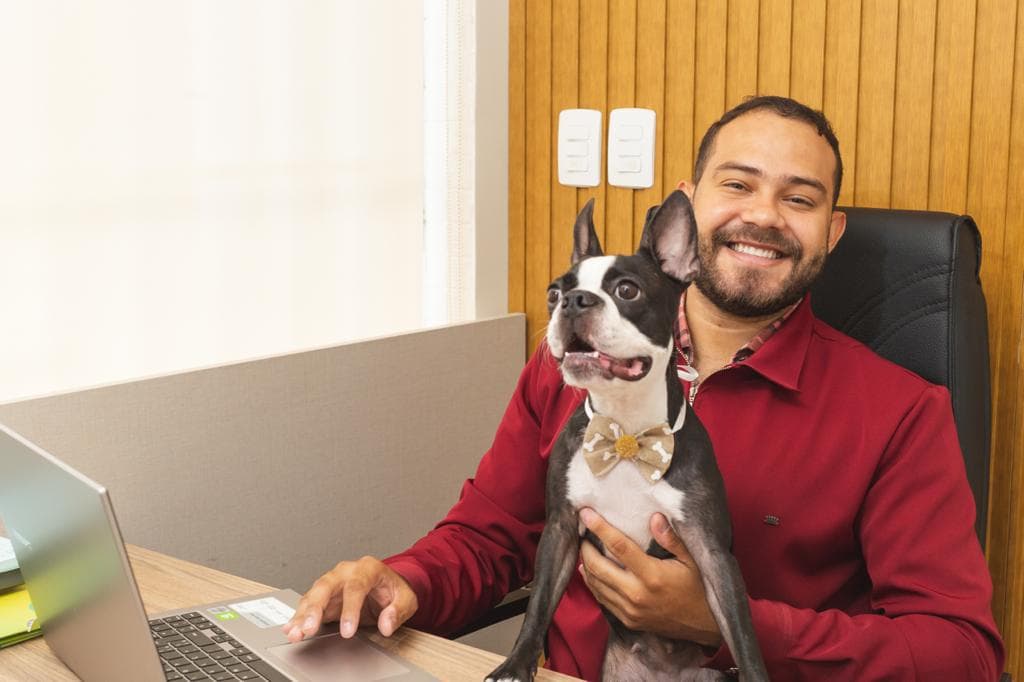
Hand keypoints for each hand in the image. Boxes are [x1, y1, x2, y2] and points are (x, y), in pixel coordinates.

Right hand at [282, 556, 417, 641]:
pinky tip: (291, 627)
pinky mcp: (324, 595)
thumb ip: (398, 611)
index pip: (356, 586)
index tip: (347, 631)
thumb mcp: (406, 598)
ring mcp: (333, 582)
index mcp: (368, 568)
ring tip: (295, 631)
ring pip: (313, 594)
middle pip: (326, 586)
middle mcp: (346, 572)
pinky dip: (299, 617)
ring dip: (302, 614)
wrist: (387, 585)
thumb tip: (387, 624)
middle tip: (309, 627)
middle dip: (316, 608)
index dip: (350, 609)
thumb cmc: (394, 589)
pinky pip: (308, 604)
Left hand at [578, 508, 721, 646]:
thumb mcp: (691, 560)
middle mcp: (636, 594)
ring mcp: (630, 610)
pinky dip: (592, 583)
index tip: (586, 513)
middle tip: (582, 532)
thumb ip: (672, 539)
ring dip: (586, 564)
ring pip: (596, 584)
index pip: (619, 546)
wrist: (705, 626)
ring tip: (584, 548)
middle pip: (598, 567)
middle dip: (585, 548)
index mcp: (652, 576)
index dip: (600, 528)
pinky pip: (602, 600)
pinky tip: (590, 572)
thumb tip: (654, 517)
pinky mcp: (628, 621)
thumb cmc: (699, 589)